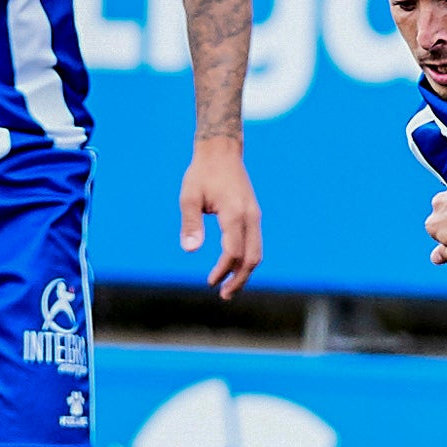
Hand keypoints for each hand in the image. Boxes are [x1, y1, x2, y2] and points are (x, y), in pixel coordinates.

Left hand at [179, 139, 261, 299]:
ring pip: (256, 252)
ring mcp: (254, 216)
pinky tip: (232, 267)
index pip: (233, 251)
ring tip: (229, 287)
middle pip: (252, 257)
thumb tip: (190, 250)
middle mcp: (250, 216)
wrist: (221, 151)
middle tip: (224, 295)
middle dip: (240, 279)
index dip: (223, 270)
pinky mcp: (253, 215)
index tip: (210, 282)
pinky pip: (254, 243)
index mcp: (234, 213)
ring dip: (244, 272)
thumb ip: (190, 223)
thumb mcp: (189, 196)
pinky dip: (246, 259)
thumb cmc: (202, 173)